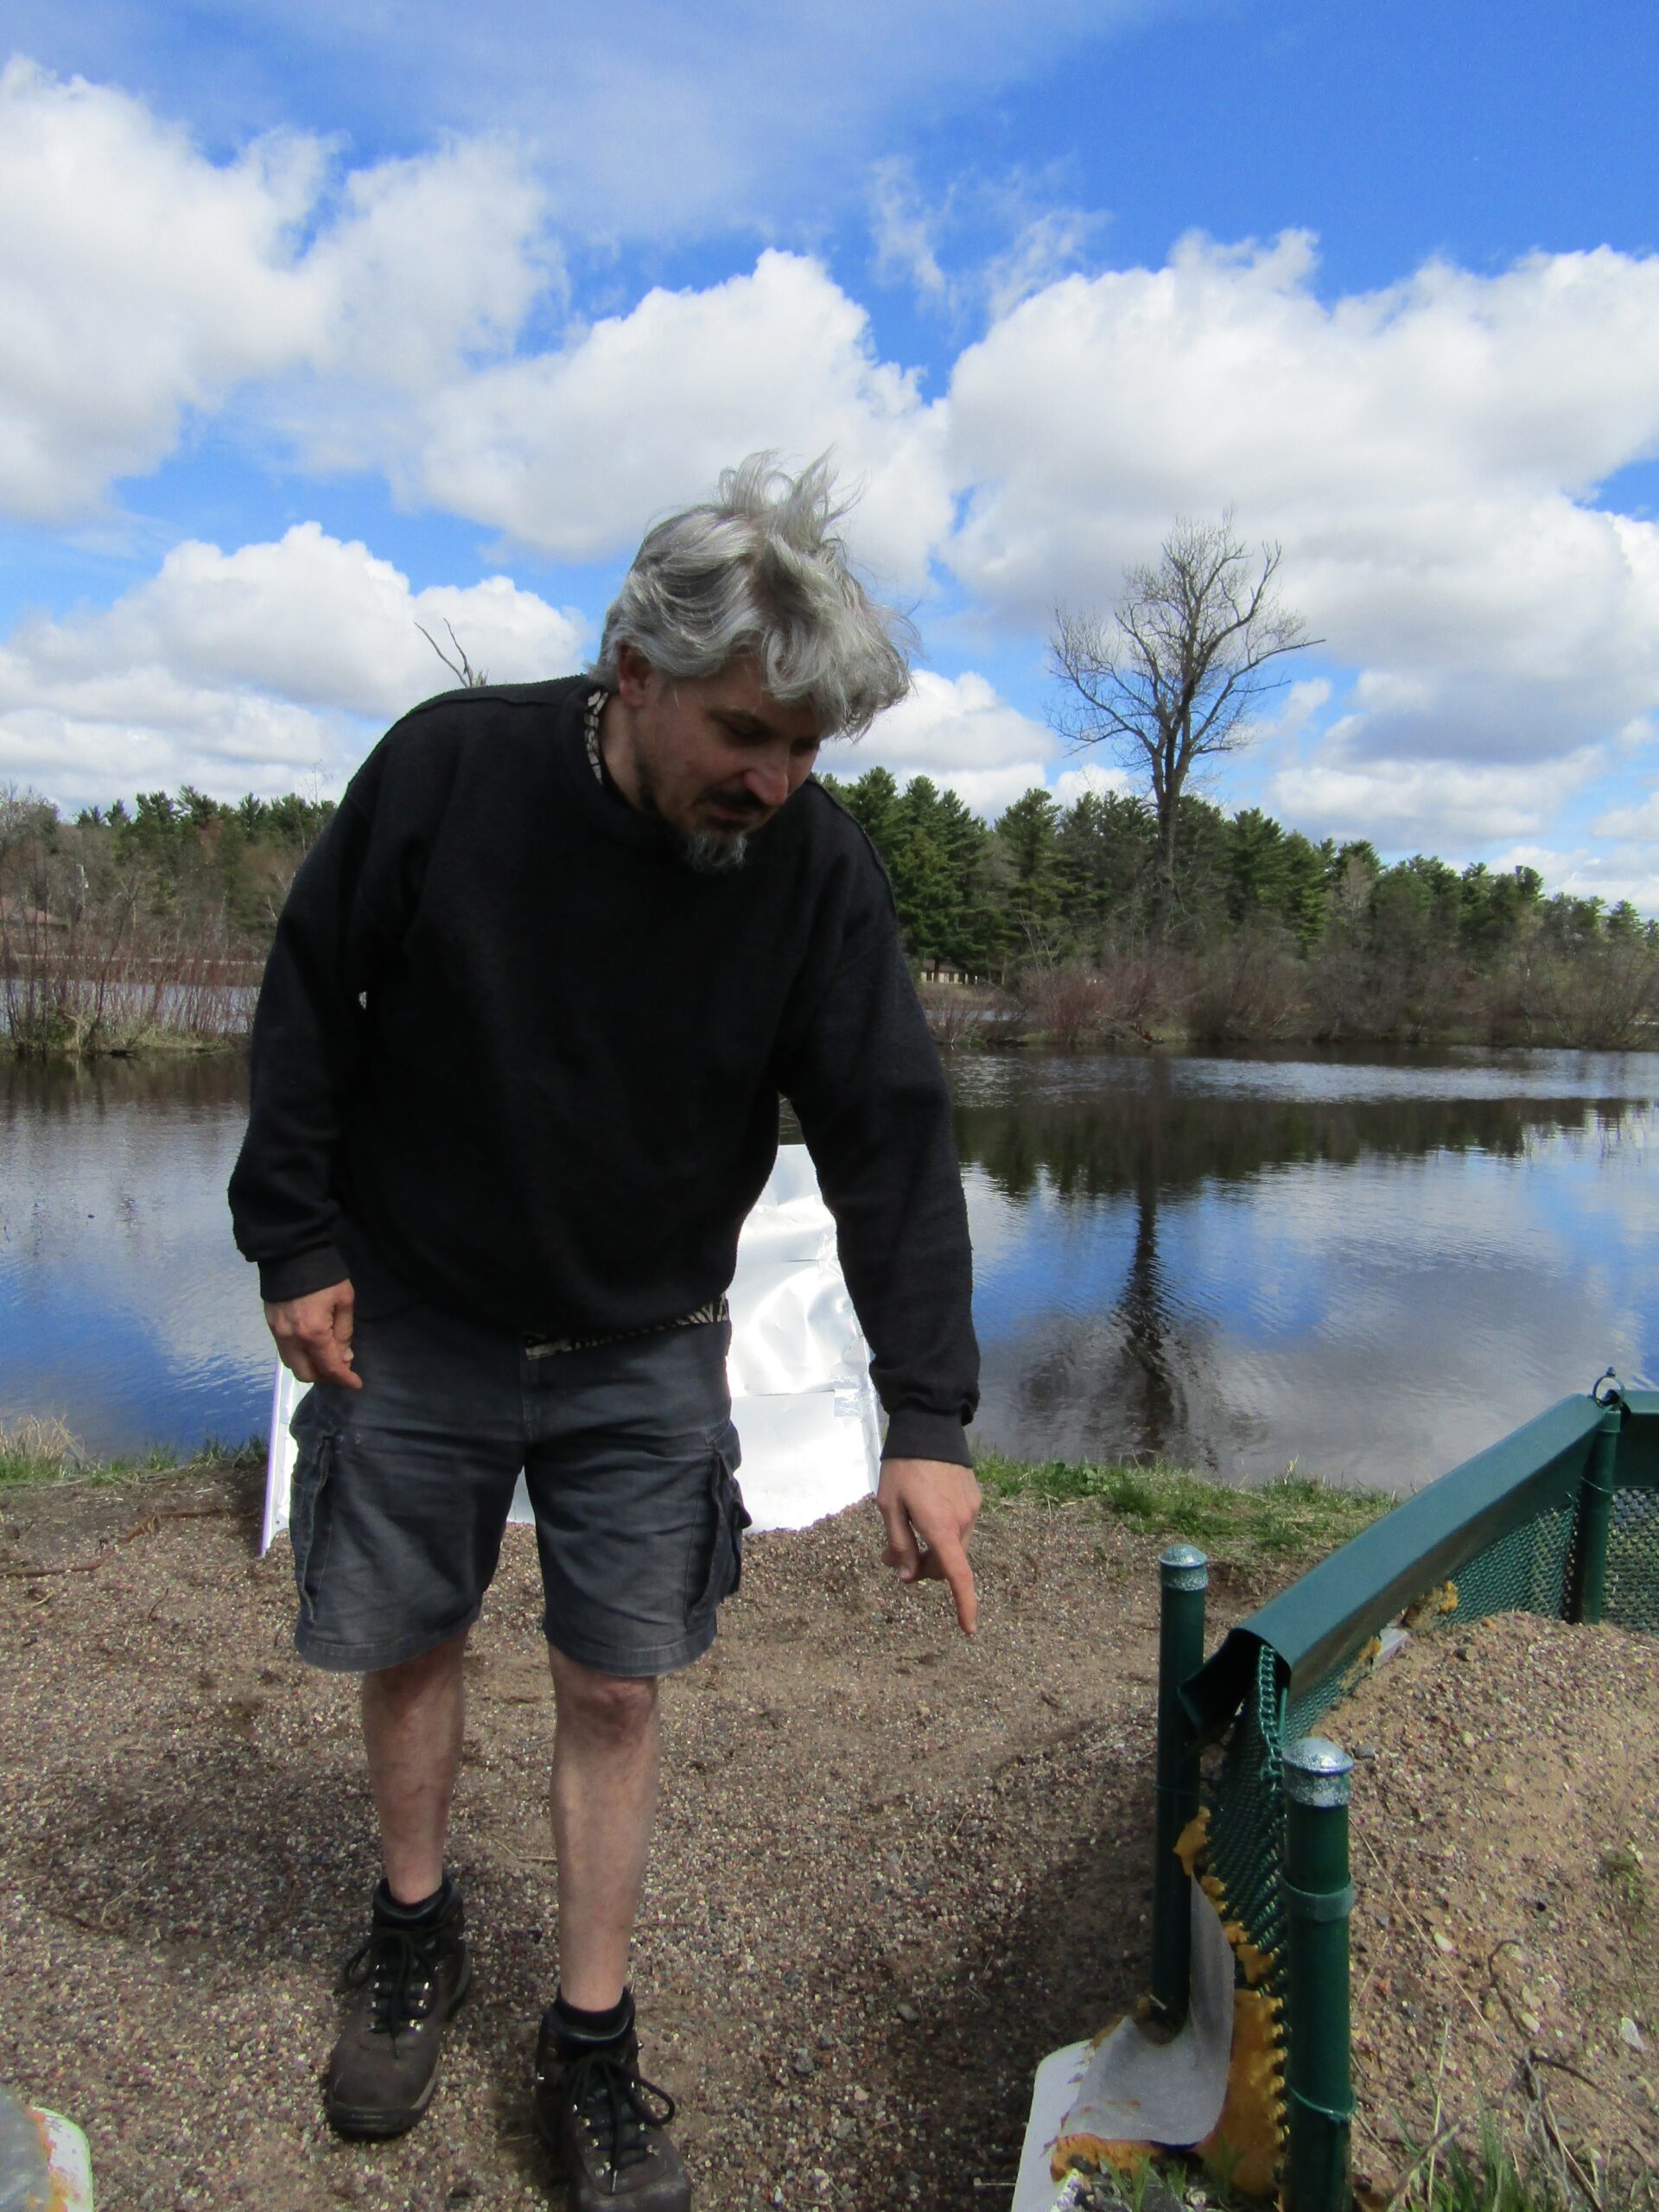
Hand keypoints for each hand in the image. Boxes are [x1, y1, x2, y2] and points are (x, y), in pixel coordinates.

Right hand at [263, 1279, 360, 1390]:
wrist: (292, 1253)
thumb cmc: (325, 1276)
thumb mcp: (344, 1301)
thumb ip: (344, 1332)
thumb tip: (344, 1357)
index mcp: (313, 1333)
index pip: (329, 1367)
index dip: (344, 1379)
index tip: (356, 1384)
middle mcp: (291, 1339)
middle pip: (306, 1374)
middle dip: (326, 1376)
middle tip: (341, 1367)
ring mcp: (277, 1334)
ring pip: (293, 1365)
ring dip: (311, 1368)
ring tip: (327, 1358)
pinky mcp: (270, 1326)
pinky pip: (285, 1352)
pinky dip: (299, 1356)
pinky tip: (312, 1347)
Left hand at [876, 1457, 980, 1635]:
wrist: (929, 1427)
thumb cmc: (902, 1468)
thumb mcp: (888, 1507)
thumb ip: (899, 1545)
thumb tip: (907, 1577)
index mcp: (940, 1527)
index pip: (957, 1576)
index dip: (965, 1605)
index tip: (969, 1629)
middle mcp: (962, 1522)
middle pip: (947, 1564)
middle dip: (922, 1568)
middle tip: (892, 1559)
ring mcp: (971, 1509)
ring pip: (953, 1546)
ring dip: (932, 1550)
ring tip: (904, 1532)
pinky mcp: (974, 1498)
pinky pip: (959, 1527)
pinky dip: (942, 1532)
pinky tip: (923, 1514)